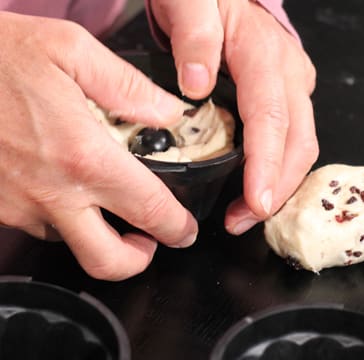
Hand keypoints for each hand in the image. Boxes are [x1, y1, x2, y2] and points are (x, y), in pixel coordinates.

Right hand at [0, 11, 197, 279]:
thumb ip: (128, 86)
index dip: (176, 227)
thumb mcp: (70, 50)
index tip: (184, 230)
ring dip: (98, 234)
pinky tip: (68, 187)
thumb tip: (168, 112)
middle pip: (106, 259)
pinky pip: (40, 226)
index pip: (147, 209)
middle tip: (150, 240)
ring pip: (71, 244)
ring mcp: (19, 205)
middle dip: (138, 260)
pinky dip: (64, 217)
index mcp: (82, 155)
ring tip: (109, 204)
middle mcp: (51, 191)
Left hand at [151, 0, 317, 233]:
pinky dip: (278, 172)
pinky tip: (256, 190)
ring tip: (245, 215)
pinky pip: (293, 141)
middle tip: (242, 221)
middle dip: (276, 189)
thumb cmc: (205, 0)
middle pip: (298, 141)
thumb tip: (196, 85)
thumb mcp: (190, 3)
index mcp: (265, 55)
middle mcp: (290, 74)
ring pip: (301, 146)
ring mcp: (294, 87)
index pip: (272, 117)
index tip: (256, 202)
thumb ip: (194, 38)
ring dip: (279, 187)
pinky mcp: (289, 98)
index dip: (266, 164)